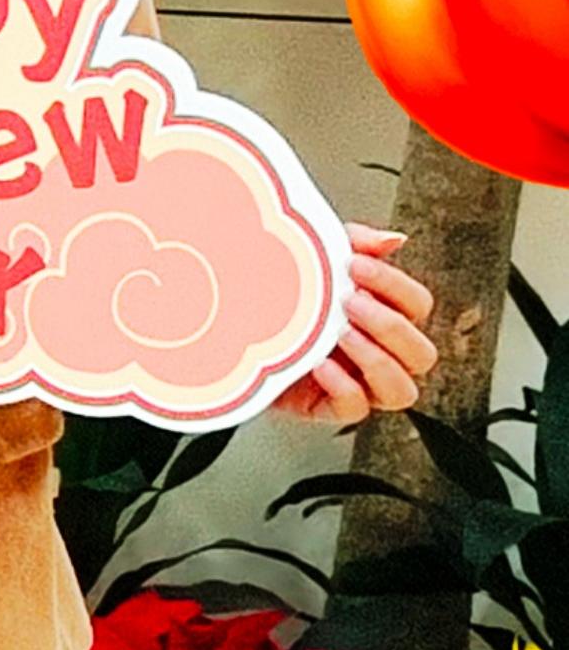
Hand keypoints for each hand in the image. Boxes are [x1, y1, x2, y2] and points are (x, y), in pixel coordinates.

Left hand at [272, 224, 439, 422]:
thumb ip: (355, 244)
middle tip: (350, 303)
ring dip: (378, 361)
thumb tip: (394, 240)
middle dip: (391, 327)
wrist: (228, 328)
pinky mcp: (327, 407)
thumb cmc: (282, 296)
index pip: (417, 306)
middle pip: (422, 354)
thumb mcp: (314, 259)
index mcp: (384, 318)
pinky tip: (320, 365)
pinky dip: (344, 388)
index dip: (396, 286)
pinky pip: (354, 409)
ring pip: (401, 392)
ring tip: (342, 335)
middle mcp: (380, 355)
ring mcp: (358, 384)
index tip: (356, 266)